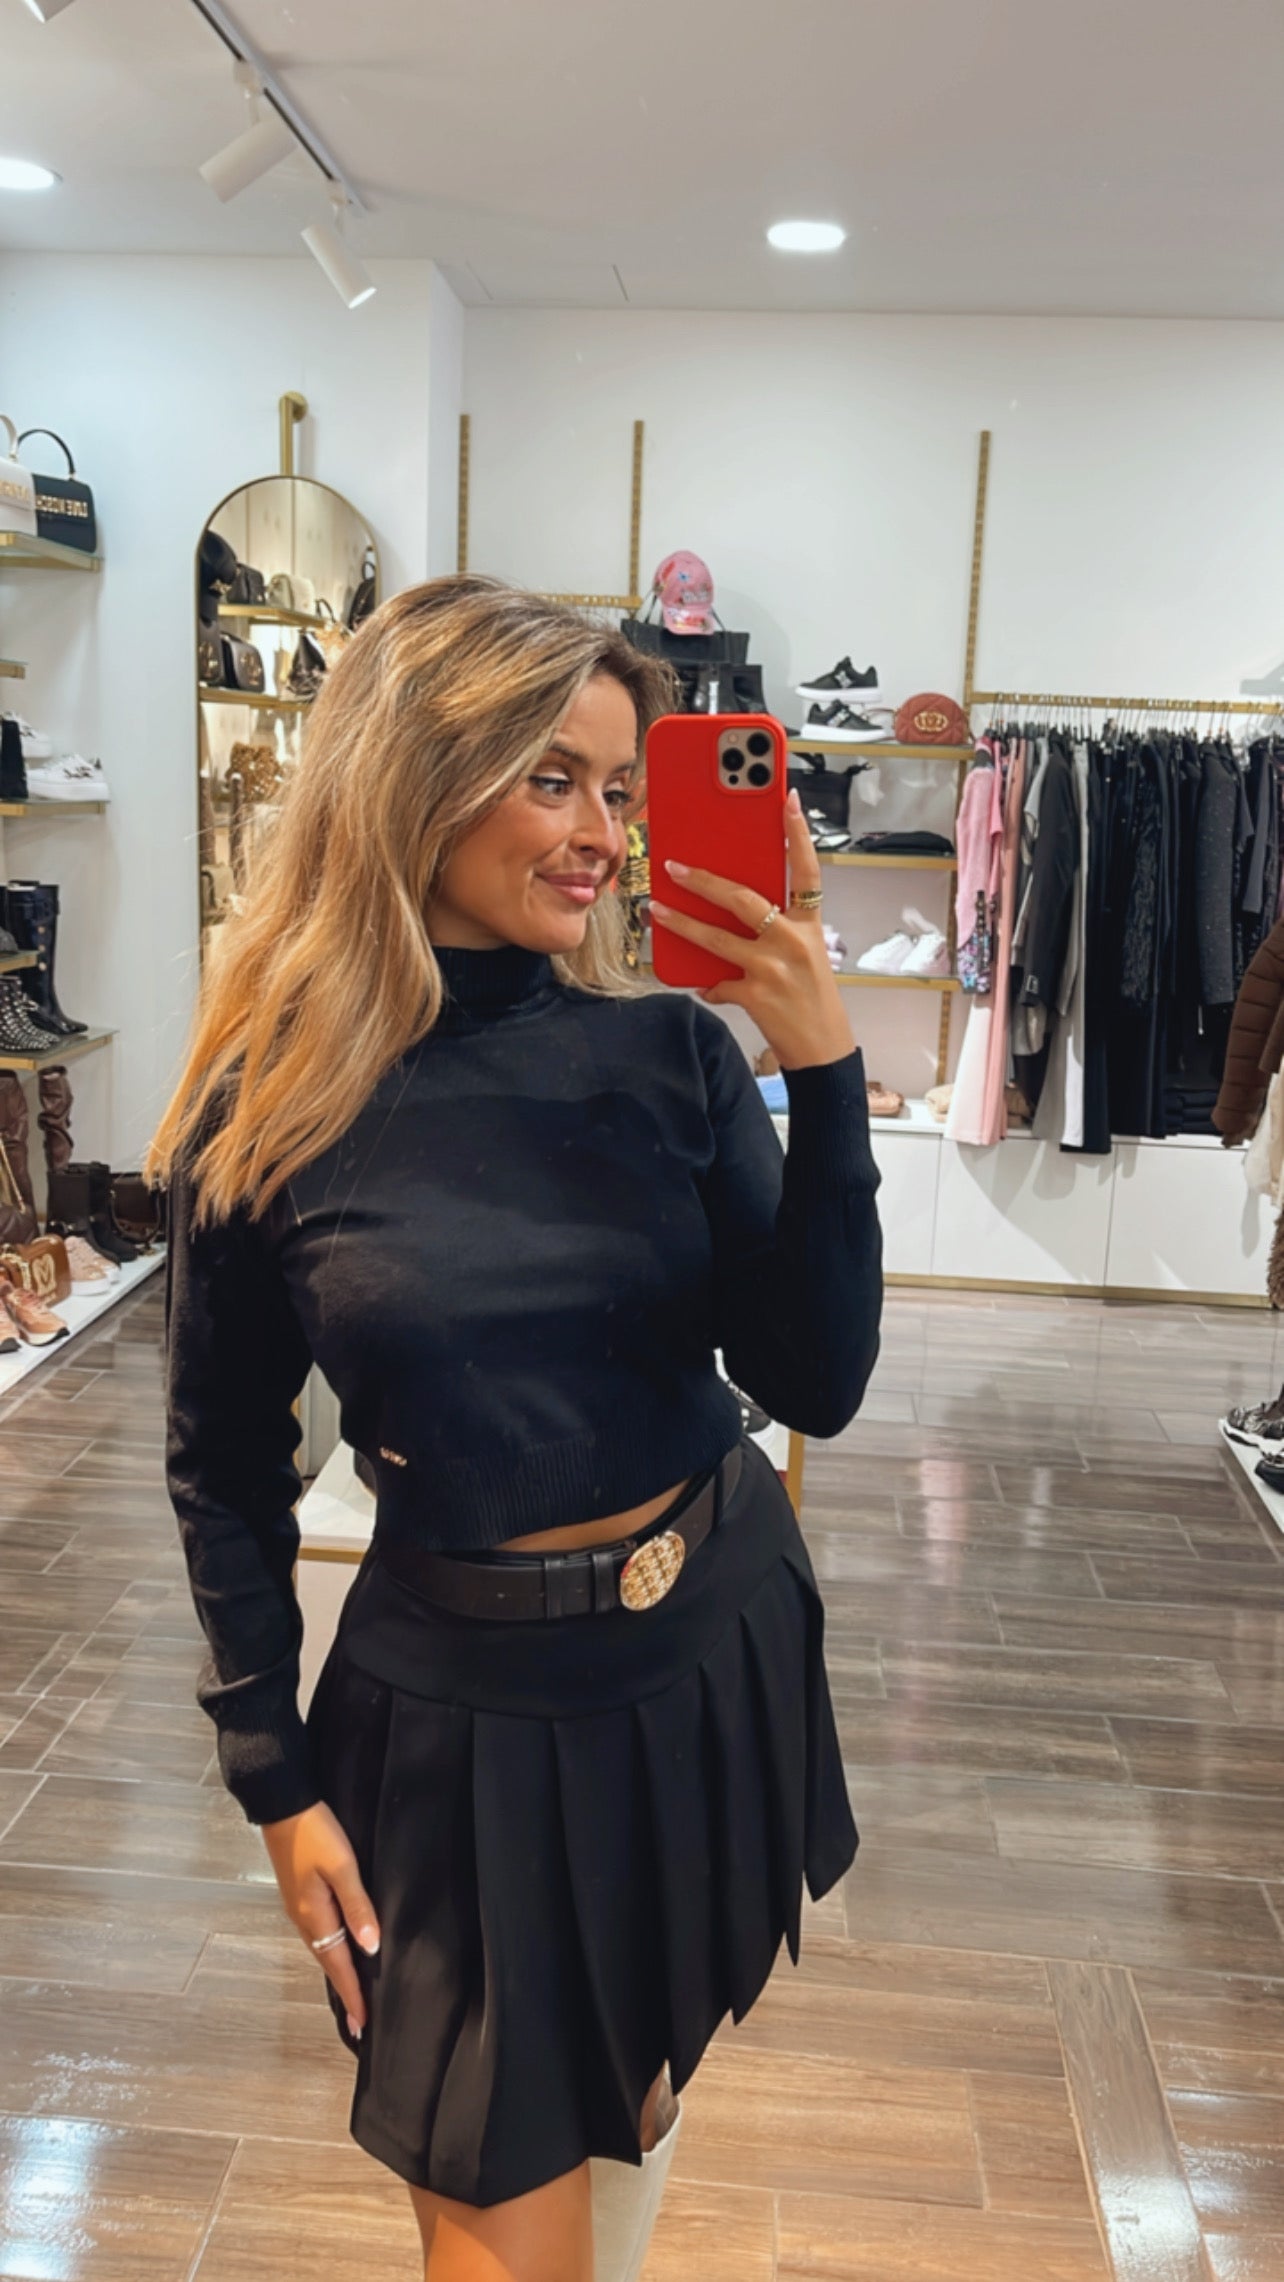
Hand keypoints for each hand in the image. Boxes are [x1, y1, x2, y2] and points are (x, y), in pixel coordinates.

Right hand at [260, 1800, 380, 2040]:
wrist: (282, 1804)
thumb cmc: (315, 1833)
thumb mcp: (342, 1866)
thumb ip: (357, 1905)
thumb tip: (370, 1948)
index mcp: (314, 1915)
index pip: (338, 1965)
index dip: (353, 1994)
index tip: (363, 2025)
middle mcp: (304, 1917)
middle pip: (328, 1962)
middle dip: (345, 1990)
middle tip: (360, 2020)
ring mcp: (299, 1905)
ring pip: (323, 1947)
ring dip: (338, 1971)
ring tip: (353, 1992)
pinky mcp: (299, 1893)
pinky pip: (319, 1932)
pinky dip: (331, 1949)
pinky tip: (340, 1949)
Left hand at [648, 788, 855, 1070]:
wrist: (823, 1050)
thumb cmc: (812, 997)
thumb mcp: (806, 954)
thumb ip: (777, 930)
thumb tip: (731, 911)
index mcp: (810, 925)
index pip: (807, 870)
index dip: (798, 834)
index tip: (788, 800)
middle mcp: (794, 941)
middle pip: (743, 898)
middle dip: (704, 879)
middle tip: (674, 864)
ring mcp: (773, 968)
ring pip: (716, 938)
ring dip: (681, 923)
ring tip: (656, 908)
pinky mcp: (756, 995)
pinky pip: (717, 982)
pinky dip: (708, 984)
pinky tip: (703, 985)